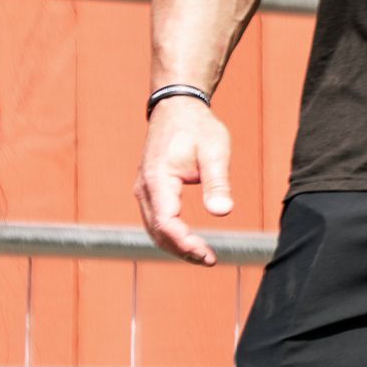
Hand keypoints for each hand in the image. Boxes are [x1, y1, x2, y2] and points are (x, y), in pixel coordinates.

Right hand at [134, 103, 232, 264]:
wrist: (177, 107)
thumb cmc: (197, 127)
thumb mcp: (215, 151)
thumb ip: (217, 182)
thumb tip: (223, 212)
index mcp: (158, 179)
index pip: (166, 222)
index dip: (185, 242)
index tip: (206, 254)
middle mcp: (145, 188)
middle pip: (157, 231)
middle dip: (182, 250)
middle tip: (209, 260)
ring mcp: (144, 190)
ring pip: (154, 229)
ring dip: (176, 246)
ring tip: (203, 256)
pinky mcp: (149, 190)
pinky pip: (156, 220)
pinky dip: (171, 235)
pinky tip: (191, 241)